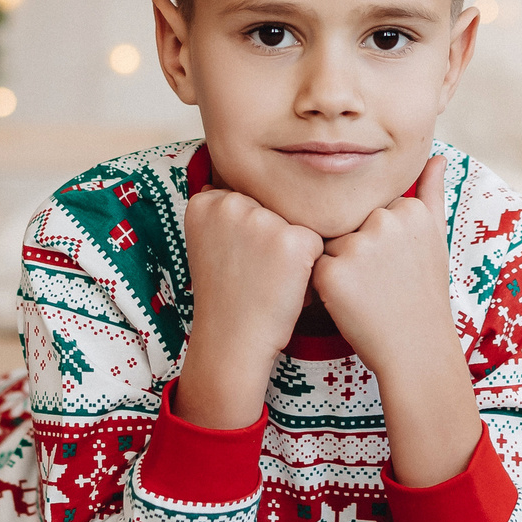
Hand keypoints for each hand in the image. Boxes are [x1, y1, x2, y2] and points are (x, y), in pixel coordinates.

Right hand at [173, 188, 322, 430]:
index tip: (232, 262)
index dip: (247, 235)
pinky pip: (315, 243)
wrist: (232, 341)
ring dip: (290, 253)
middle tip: (252, 275)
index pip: (247, 200)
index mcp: (205, 202)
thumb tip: (222, 181)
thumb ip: (221, 213)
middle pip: (273, 209)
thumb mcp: (209, 245)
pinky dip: (308, 269)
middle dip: (270, 240)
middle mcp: (230, 203)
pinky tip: (286, 288)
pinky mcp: (293, 240)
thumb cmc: (225, 297)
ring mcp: (262, 220)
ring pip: (295, 224)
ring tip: (269, 282)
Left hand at [312, 155, 480, 486]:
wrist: (417, 350)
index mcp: (409, 208)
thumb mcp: (435, 241)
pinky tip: (350, 303)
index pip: (369, 212)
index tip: (394, 268)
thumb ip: (432, 193)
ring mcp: (359, 243)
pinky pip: (312, 268)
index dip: (375, 243)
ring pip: (327, 244)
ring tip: (367, 294)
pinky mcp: (332, 270)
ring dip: (338, 268)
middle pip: (347, 224)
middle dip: (354, 252)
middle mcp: (386, 219)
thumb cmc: (423, 296)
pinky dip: (323, 287)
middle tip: (380, 284)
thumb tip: (438, 154)